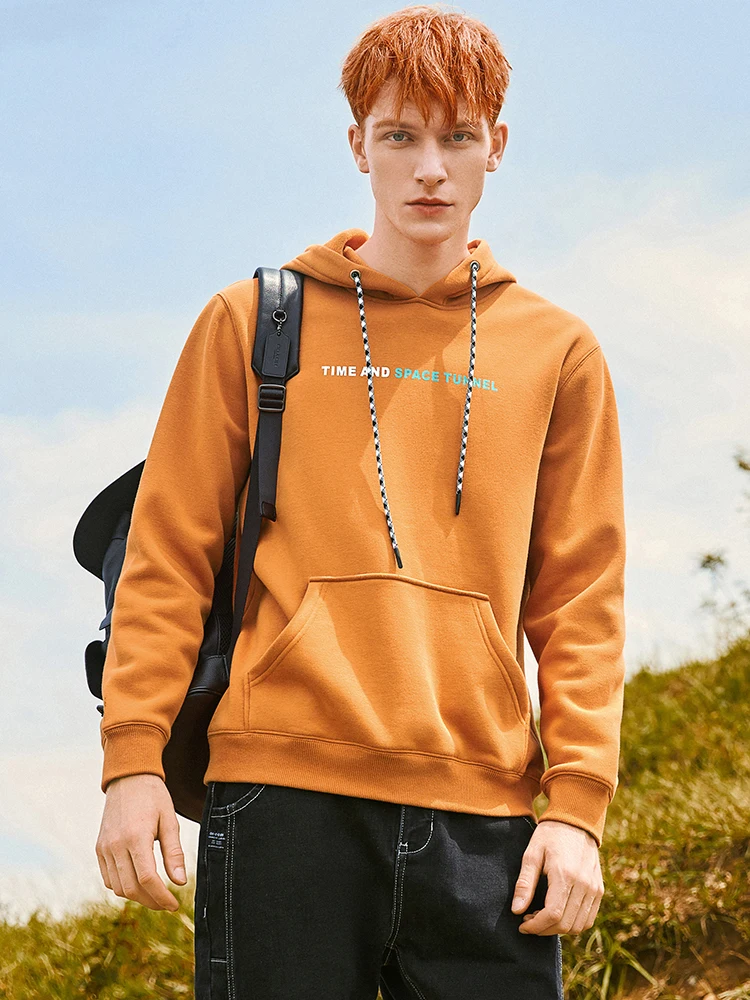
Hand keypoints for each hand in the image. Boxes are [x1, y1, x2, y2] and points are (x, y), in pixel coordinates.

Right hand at [96, 773, 186, 911]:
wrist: (129, 778)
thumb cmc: (154, 797)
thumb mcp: (170, 821)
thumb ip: (174, 853)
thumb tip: (180, 881)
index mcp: (136, 837)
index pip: (148, 879)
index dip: (162, 897)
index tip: (174, 904)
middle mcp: (115, 845)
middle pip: (131, 888)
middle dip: (151, 901)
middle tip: (167, 903)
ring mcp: (104, 848)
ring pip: (118, 888)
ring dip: (137, 896)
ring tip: (155, 894)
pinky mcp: (99, 848)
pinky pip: (108, 879)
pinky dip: (123, 887)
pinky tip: (138, 883)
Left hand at [511, 819, 603, 934]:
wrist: (576, 821)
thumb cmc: (549, 835)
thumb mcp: (532, 853)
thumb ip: (525, 883)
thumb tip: (516, 910)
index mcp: (565, 874)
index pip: (553, 914)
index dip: (536, 926)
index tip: (521, 924)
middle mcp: (584, 885)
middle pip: (565, 924)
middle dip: (544, 929)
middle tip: (528, 920)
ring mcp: (594, 888)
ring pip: (578, 926)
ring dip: (558, 929)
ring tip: (541, 918)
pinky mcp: (599, 890)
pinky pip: (588, 919)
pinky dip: (573, 924)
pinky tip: (557, 914)